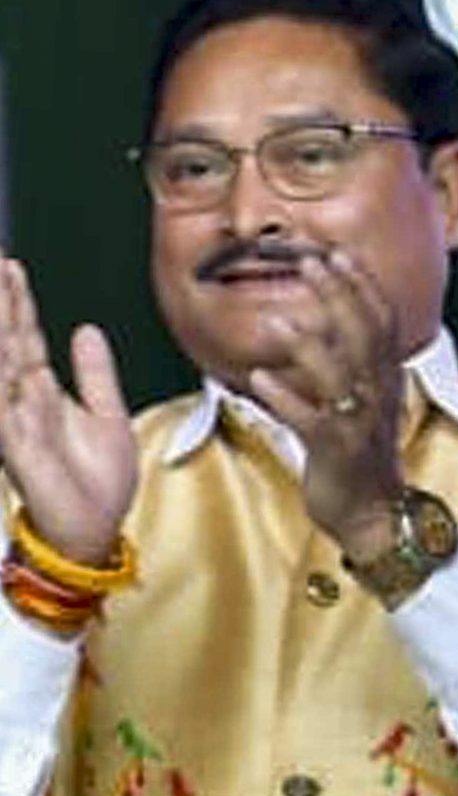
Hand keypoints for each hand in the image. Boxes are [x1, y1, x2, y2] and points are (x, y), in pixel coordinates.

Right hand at [0, 257, 135, 567]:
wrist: (96, 528)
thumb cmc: (98, 482)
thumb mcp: (107, 415)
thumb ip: (95, 374)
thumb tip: (86, 329)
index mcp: (44, 390)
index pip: (26, 335)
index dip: (18, 301)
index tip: (10, 266)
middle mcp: (22, 399)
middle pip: (7, 338)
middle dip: (0, 302)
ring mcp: (14, 418)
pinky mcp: (14, 443)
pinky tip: (0, 348)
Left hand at [244, 249, 405, 554]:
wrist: (374, 514)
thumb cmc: (360, 456)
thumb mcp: (366, 402)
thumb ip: (352, 364)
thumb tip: (330, 324)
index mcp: (385, 378)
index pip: (382, 321)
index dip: (362, 285)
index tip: (338, 254)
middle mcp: (378, 393)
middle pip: (364, 334)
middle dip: (338, 296)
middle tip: (311, 264)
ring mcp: (358, 421)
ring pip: (339, 373)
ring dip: (309, 344)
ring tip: (279, 318)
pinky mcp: (336, 450)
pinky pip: (310, 419)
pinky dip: (285, 397)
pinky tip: (259, 377)